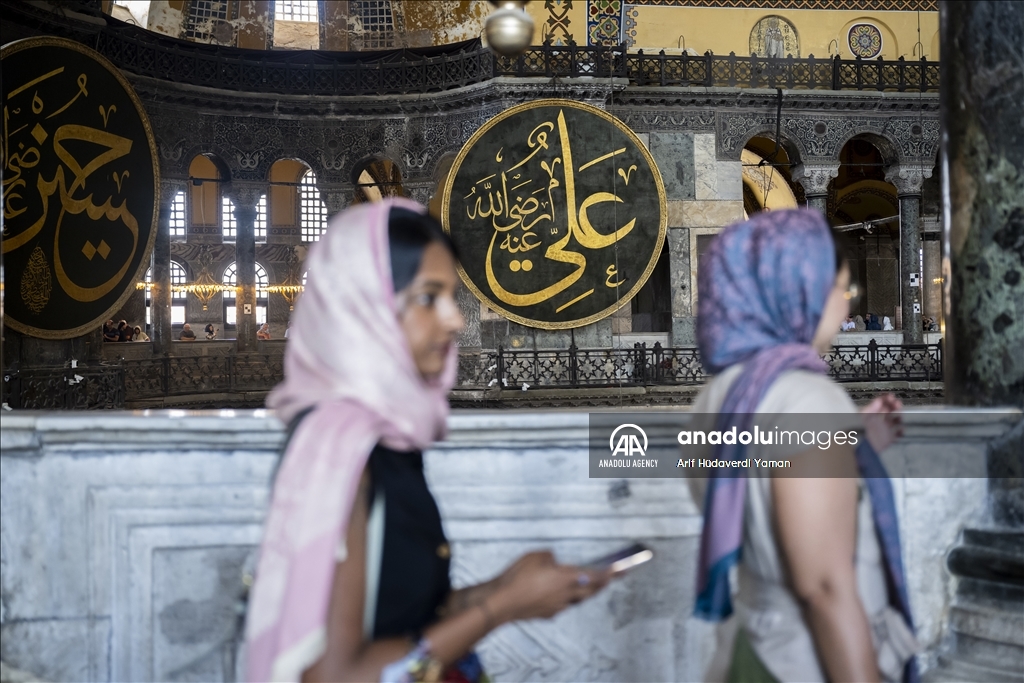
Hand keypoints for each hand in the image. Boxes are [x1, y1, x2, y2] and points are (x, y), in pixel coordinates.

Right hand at [489, 551, 609, 622]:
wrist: (502, 601)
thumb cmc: (518, 577)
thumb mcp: (536, 556)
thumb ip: (550, 557)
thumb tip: (554, 562)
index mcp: (567, 577)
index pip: (595, 576)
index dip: (610, 573)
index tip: (622, 570)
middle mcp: (566, 594)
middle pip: (591, 591)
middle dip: (602, 584)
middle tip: (610, 579)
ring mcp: (558, 606)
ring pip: (578, 599)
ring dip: (584, 592)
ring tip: (587, 585)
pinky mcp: (548, 614)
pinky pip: (562, 605)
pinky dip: (565, 598)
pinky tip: (558, 594)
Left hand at [860, 393, 902, 451]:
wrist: (866, 453)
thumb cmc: (863, 436)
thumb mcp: (866, 420)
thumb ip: (871, 409)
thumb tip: (878, 401)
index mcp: (869, 417)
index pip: (877, 405)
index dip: (884, 400)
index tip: (891, 396)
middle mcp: (876, 423)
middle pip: (886, 411)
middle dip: (892, 406)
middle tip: (898, 403)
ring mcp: (882, 431)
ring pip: (892, 420)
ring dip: (897, 416)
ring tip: (900, 416)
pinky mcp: (888, 440)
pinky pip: (896, 433)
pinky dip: (900, 430)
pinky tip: (901, 429)